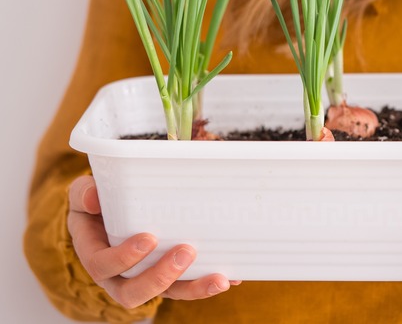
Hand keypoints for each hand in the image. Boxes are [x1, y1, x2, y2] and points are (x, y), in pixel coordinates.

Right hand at [67, 175, 241, 308]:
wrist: (113, 210)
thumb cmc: (98, 203)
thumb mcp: (84, 194)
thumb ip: (84, 193)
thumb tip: (92, 197)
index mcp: (95, 254)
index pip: (104, 265)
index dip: (125, 258)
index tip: (149, 238)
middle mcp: (119, 276)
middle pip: (134, 292)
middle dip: (161, 276)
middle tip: (185, 252)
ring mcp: (147, 278)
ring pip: (168, 294)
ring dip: (194, 288)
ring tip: (220, 278)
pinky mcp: (169, 277)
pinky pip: (188, 286)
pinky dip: (208, 283)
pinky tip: (232, 277)